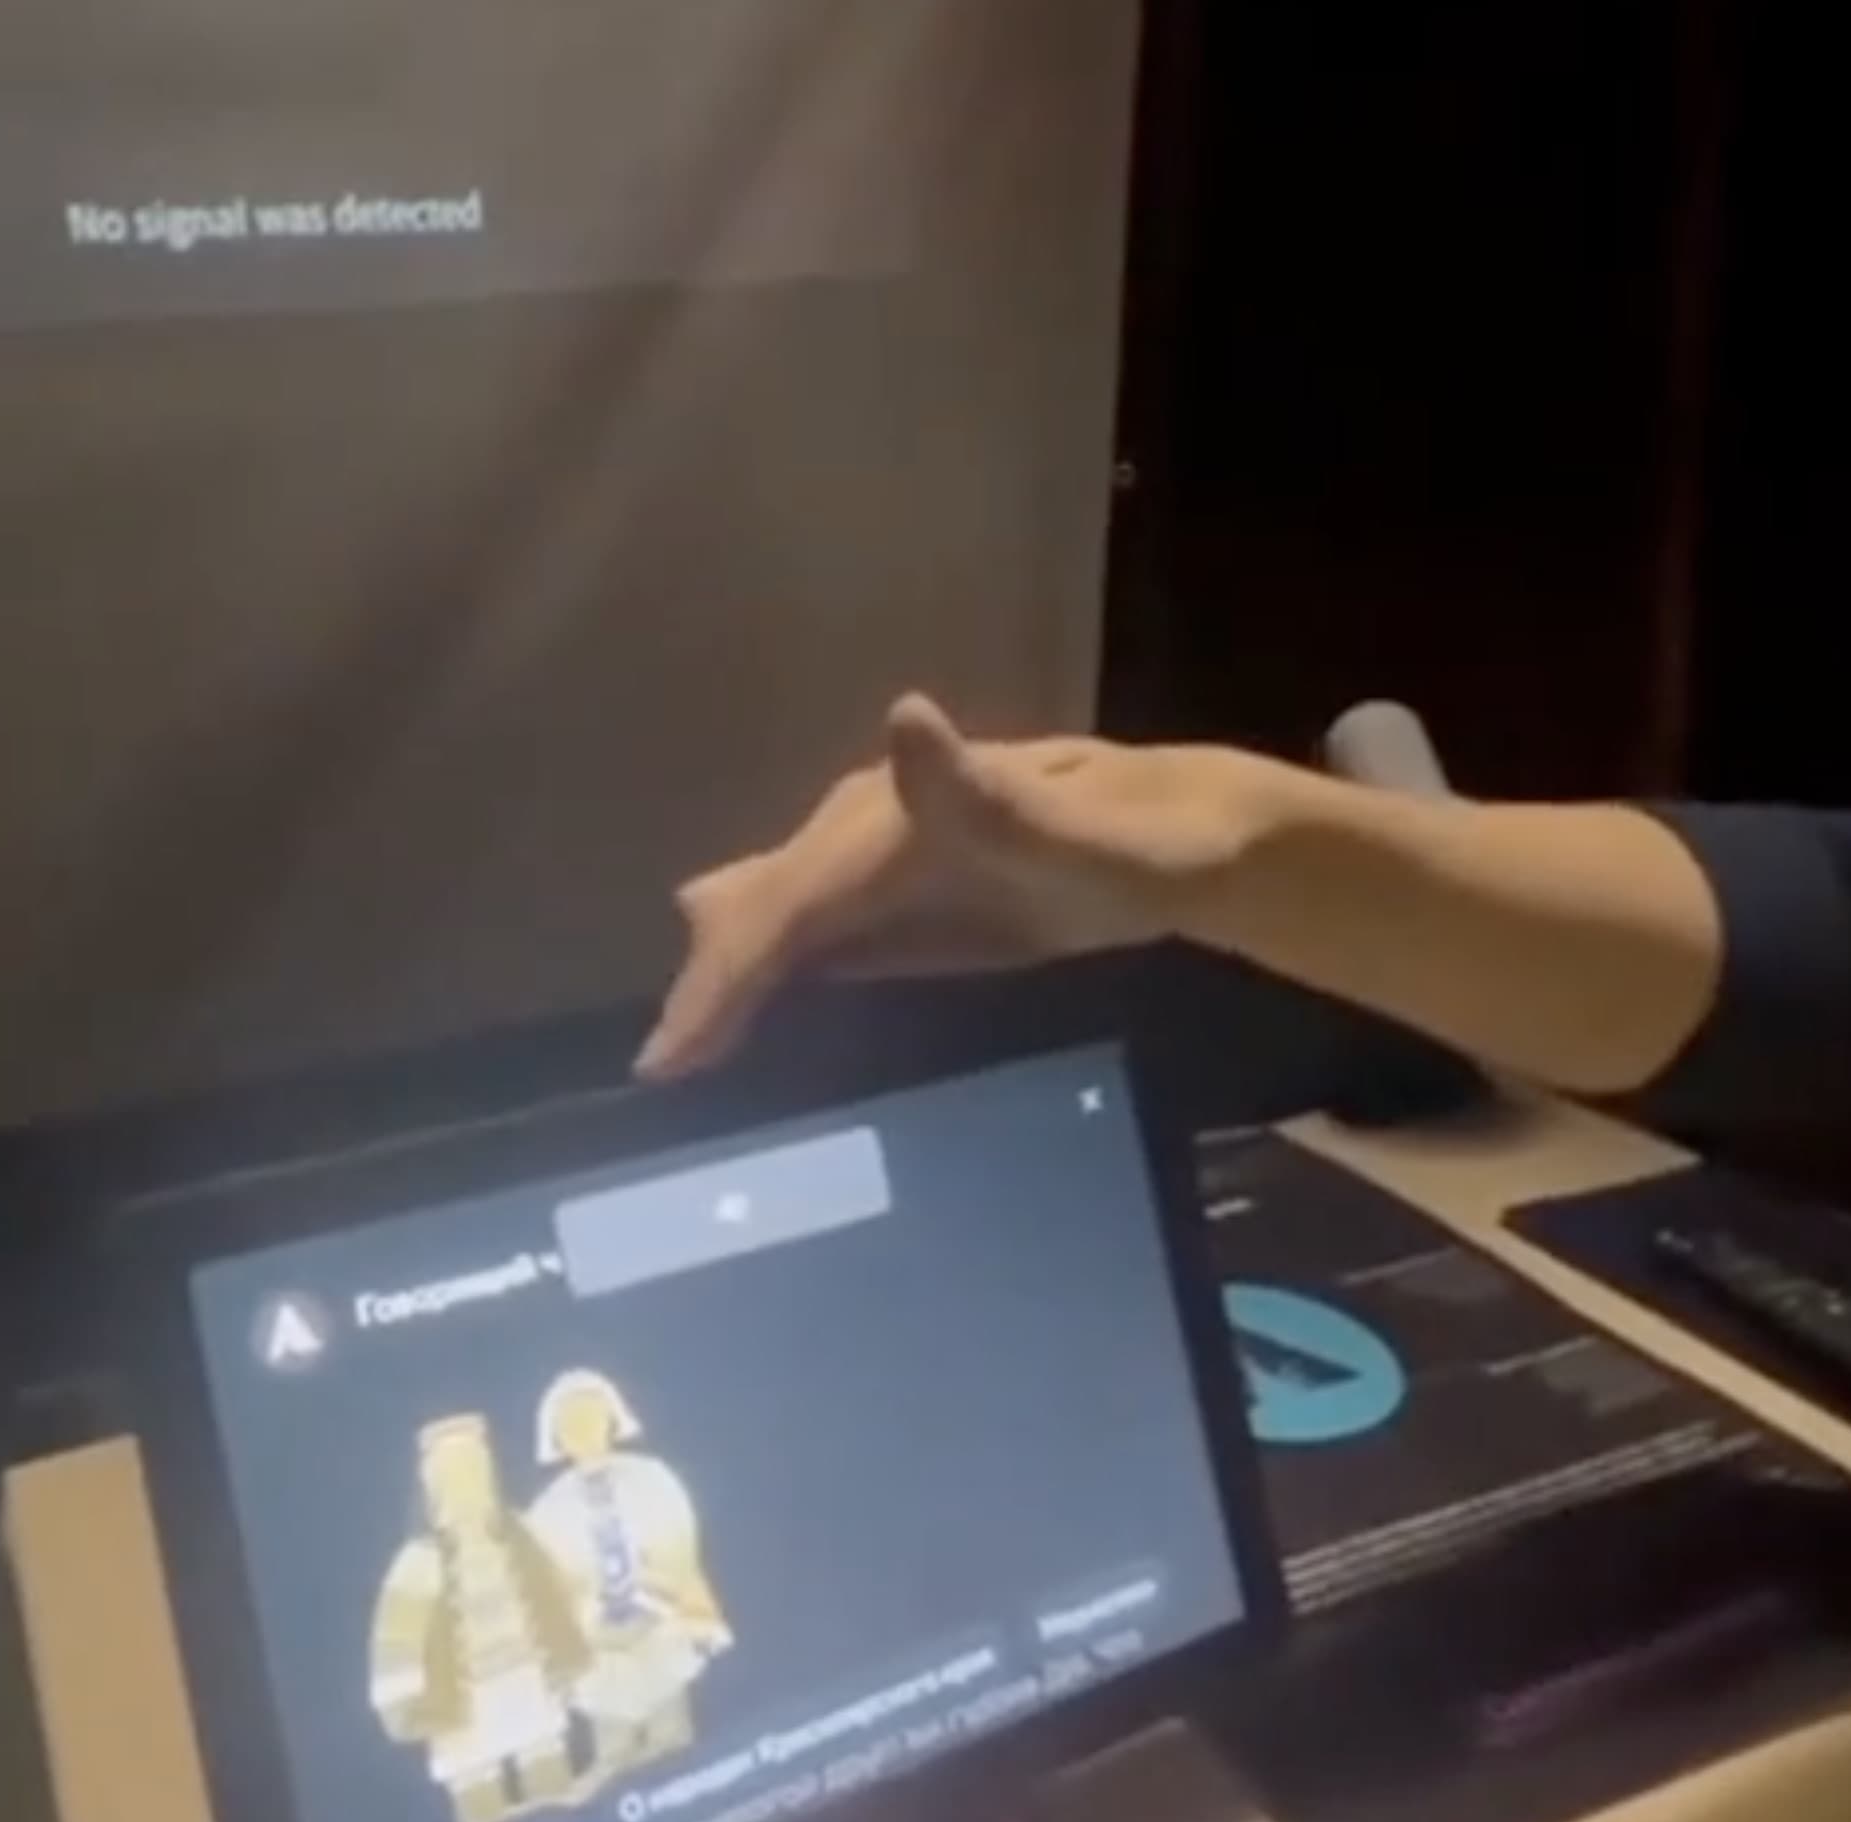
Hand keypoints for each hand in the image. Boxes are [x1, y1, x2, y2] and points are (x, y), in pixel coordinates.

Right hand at [635, 694, 1288, 1077]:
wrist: (1189, 837)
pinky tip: (737, 1030)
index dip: (718, 981)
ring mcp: (868, 858)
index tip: (664, 1061)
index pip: (783, 907)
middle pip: (756, 909)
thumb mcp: (1087, 835)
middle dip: (706, 988)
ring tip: (678, 1062)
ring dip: (721, 985)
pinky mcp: (886, 893)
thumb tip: (903, 715)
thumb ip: (992, 798)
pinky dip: (759, 981)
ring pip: (765, 916)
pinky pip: (801, 935)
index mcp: (893, 821)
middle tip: (661, 1078)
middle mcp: (863, 828)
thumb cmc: (1144, 846)